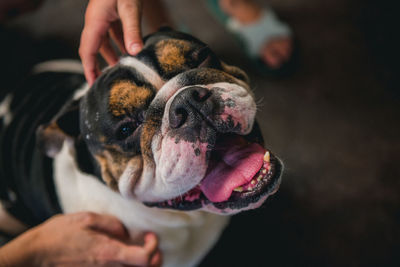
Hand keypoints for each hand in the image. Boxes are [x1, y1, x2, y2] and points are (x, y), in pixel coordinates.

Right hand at [0, 212, 161, 266]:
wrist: (35, 254)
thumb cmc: (59, 234)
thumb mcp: (87, 219)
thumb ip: (112, 224)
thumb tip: (126, 232)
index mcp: (108, 253)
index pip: (144, 259)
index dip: (153, 247)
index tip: (149, 236)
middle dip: (155, 258)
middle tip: (150, 245)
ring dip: (143, 264)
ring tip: (141, 251)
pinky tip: (125, 257)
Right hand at [79, 0, 143, 85]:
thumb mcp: (130, 8)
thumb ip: (132, 30)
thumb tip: (134, 52)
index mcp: (95, 22)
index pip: (87, 51)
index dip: (89, 69)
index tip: (92, 84)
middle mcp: (95, 20)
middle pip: (93, 48)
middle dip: (97, 66)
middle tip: (103, 82)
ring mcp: (102, 16)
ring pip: (103, 41)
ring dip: (109, 55)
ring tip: (118, 69)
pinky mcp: (111, 11)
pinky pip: (111, 32)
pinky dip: (118, 43)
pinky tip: (128, 50)